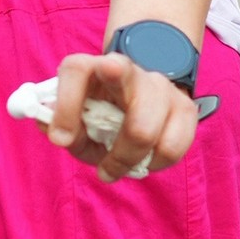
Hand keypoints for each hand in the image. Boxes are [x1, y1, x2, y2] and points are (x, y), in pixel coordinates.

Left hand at [44, 50, 198, 181]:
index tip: (61, 140)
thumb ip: (59, 126)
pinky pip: (172, 146)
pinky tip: (144, 162)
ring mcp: (159, 87)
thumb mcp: (75, 119)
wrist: (140, 96)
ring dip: (127, 160)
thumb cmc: (99, 112)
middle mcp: (127, 70)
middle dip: (103, 130)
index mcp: (92, 67)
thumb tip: (54, 132)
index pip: (76, 70)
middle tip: (103, 171)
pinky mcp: (184, 107)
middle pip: (122, 95)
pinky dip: (155, 164)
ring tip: (117, 169)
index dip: (66, 103)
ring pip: (145, 129)